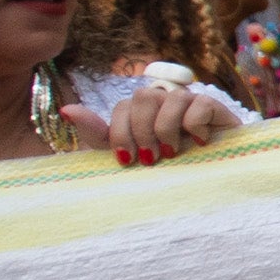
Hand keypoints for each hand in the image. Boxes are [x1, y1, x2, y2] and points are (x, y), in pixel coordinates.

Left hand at [63, 77, 245, 165]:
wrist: (209, 184)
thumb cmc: (165, 171)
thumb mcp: (125, 154)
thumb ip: (96, 133)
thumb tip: (65, 110)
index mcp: (142, 112)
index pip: (123, 106)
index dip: (121, 132)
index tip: (127, 161)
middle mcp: (164, 102)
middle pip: (143, 96)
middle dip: (142, 130)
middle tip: (151, 158)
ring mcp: (189, 103)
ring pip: (171, 97)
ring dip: (166, 129)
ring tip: (173, 154)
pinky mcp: (215, 108)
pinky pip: (199, 103)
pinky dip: (195, 125)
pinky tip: (199, 143)